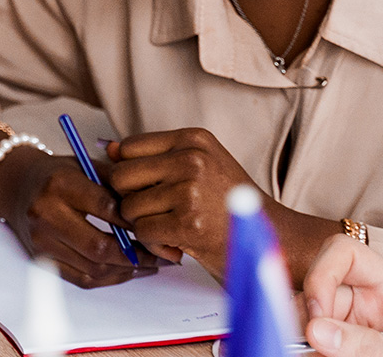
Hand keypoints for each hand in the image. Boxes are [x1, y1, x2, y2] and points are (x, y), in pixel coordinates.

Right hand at [0, 146, 159, 287]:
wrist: (16, 186)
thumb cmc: (56, 174)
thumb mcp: (84, 165)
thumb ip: (116, 182)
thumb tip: (154, 203)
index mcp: (59, 184)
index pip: (105, 207)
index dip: (135, 219)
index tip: (157, 224)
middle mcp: (46, 213)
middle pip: (99, 246)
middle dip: (137, 254)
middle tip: (161, 253)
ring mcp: (42, 240)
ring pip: (93, 268)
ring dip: (127, 270)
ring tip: (150, 263)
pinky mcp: (41, 259)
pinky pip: (82, 278)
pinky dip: (109, 278)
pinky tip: (127, 270)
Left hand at [106, 128, 337, 281]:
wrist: (275, 236)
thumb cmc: (231, 203)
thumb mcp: (200, 165)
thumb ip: (155, 156)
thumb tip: (107, 147)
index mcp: (193, 139)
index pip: (127, 148)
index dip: (128, 173)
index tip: (146, 189)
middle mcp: (191, 159)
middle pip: (120, 177)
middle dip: (130, 200)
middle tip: (155, 213)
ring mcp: (190, 190)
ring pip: (129, 207)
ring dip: (144, 226)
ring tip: (172, 228)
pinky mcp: (189, 223)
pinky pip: (142, 232)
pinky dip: (154, 244)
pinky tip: (176, 244)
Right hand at [301, 235, 382, 356]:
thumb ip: (372, 346)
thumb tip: (318, 331)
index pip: (347, 253)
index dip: (323, 273)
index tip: (318, 314)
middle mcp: (367, 298)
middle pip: (318, 283)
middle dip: (307, 312)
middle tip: (307, 344)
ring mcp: (350, 320)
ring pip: (304, 310)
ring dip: (300, 333)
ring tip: (315, 355)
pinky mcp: (337, 341)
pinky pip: (306, 335)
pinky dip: (303, 347)